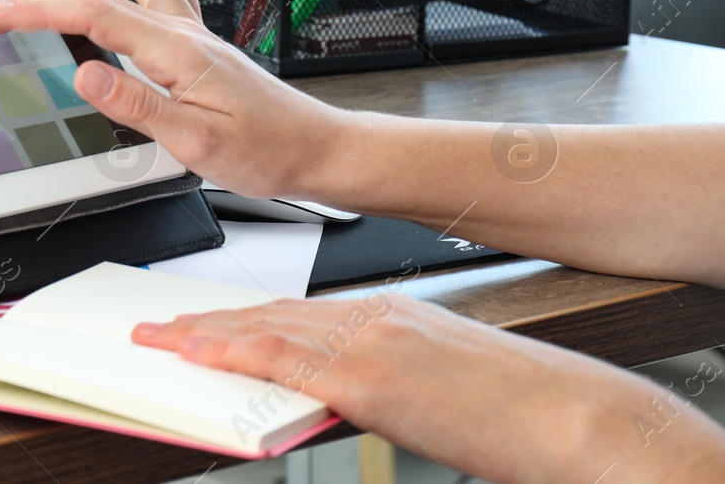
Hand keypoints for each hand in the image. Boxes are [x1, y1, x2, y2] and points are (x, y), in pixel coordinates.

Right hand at [0, 0, 345, 200]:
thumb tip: (85, 74)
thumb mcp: (194, 142)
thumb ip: (135, 105)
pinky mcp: (200, 40)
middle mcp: (184, 28)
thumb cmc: (264, 150)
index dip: (28, 9)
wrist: (314, 150)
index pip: (87, 12)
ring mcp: (193, 29)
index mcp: (174, 50)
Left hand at [132, 296, 724, 482]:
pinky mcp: (371, 375)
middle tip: (157, 327)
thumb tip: (331, 394)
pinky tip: (198, 354)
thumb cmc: (517, 410)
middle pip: (270, 314)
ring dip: (204, 337)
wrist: (573, 418)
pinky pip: (285, 360)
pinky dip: (234, 352)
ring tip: (157, 342)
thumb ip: (377, 380)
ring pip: (266, 330)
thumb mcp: (434, 386)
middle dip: (208, 323)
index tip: (201, 322)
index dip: (241, 317)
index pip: (295, 312)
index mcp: (390, 316)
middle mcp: (373, 317)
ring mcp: (370, 341)